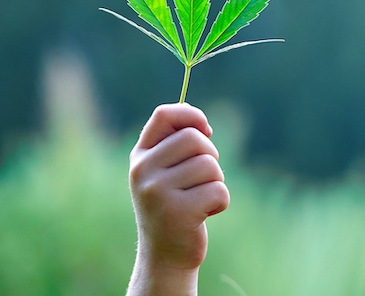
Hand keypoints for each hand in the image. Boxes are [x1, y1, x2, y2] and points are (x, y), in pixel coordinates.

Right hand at [126, 103, 229, 295]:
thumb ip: (176, 142)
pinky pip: (218, 191)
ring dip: (216, 182)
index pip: (164, 115)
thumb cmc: (174, 203)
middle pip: (194, 138)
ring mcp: (157, 192)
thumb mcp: (167, 170)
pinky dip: (220, 202)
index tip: (205, 129)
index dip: (191, 115)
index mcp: (140, 156)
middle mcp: (142, 171)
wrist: (165, 253)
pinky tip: (203, 215)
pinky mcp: (177, 213)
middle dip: (210, 155)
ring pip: (210, 166)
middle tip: (203, 178)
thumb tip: (194, 115)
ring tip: (200, 199)